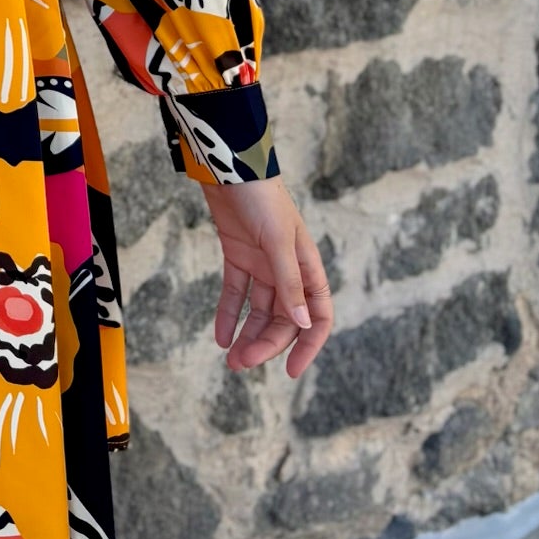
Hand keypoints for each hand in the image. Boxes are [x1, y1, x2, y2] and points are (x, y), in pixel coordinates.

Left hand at [200, 177, 332, 378]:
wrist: (229, 166)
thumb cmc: (261, 198)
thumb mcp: (278, 241)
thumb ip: (290, 283)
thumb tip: (303, 324)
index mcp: (308, 267)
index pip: (318, 316)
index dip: (308, 345)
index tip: (292, 372)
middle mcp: (287, 270)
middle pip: (284, 319)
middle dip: (267, 344)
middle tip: (242, 364)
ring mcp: (262, 264)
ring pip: (259, 311)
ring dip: (248, 335)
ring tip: (231, 359)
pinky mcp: (237, 255)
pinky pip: (235, 293)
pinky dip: (228, 314)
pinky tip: (220, 336)